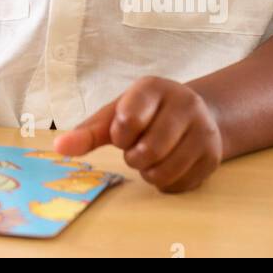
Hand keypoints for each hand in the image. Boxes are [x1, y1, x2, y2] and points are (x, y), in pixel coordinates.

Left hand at [52, 76, 222, 193]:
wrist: (194, 114)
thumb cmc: (144, 113)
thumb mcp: (115, 113)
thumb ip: (88, 132)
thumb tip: (58, 148)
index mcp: (153, 87)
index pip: (128, 120)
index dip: (119, 136)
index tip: (122, 133)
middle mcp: (185, 103)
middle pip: (148, 150)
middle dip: (134, 156)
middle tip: (137, 147)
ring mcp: (204, 130)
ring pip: (165, 171)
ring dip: (149, 172)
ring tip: (151, 156)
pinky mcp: (214, 156)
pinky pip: (180, 185)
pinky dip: (167, 182)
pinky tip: (169, 164)